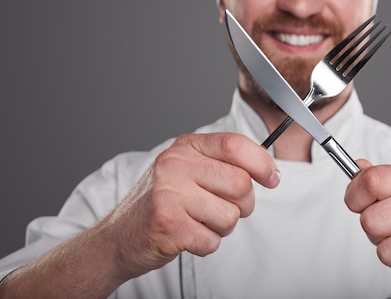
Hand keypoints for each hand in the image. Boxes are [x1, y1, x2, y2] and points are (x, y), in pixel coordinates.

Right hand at [101, 132, 279, 279]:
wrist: (119, 237)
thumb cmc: (163, 204)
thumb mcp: (189, 171)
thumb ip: (223, 165)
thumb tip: (270, 172)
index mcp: (185, 147)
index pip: (235, 145)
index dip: (261, 163)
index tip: (271, 178)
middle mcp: (175, 164)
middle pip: (240, 184)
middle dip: (242, 205)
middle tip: (223, 209)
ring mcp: (169, 193)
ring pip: (230, 216)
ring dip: (221, 227)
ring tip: (198, 222)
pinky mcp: (167, 223)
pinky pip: (212, 241)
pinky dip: (205, 244)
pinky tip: (187, 235)